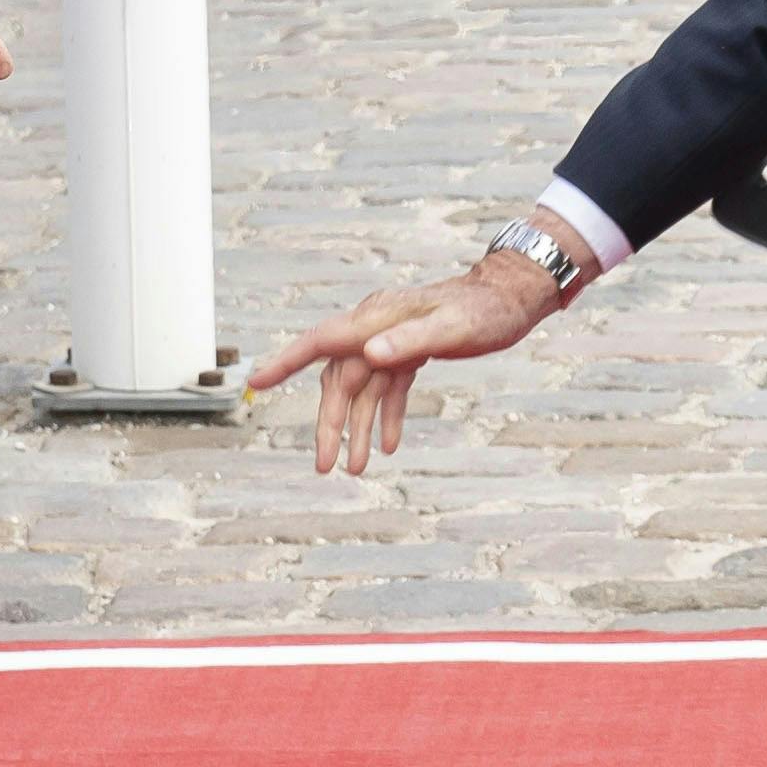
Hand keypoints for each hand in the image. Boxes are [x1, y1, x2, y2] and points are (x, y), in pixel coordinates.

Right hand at [247, 243, 569, 472]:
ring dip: (357, 428)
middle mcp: (376, 327)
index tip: (255, 382)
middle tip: (324, 467)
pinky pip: (387, 387)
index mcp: (377, 318)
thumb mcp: (454, 328)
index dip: (286, 362)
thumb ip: (411, 340)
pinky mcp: (409, 350)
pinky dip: (386, 416)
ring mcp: (391, 339)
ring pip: (361, 389)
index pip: (320, 341)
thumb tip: (370, 354)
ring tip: (356, 469)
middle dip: (329, 424)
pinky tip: (390, 445)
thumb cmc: (485, 310)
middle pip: (338, 379)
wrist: (511, 296)